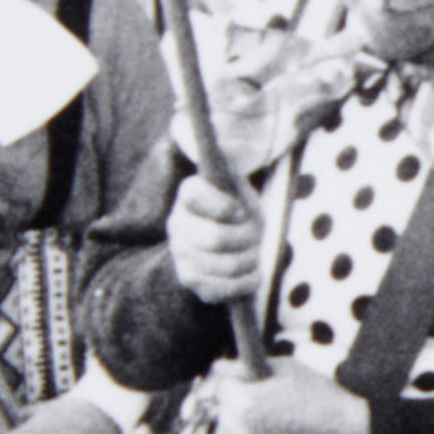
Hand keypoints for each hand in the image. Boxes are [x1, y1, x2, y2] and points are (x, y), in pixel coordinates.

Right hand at [165, 170, 263, 303]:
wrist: (234, 246)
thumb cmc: (241, 212)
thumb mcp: (241, 187)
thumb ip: (231, 170)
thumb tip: (219, 145)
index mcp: (189, 194)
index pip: (195, 194)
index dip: (224, 206)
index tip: (242, 212)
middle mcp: (178, 223)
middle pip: (215, 237)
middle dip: (247, 239)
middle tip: (256, 236)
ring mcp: (180, 252)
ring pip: (221, 265)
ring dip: (248, 261)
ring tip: (254, 254)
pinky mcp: (188, 279)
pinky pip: (219, 288)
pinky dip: (243, 283)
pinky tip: (250, 275)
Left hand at [205, 366, 370, 433]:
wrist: (347, 432)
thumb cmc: (318, 393)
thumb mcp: (283, 369)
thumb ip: (244, 367)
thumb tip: (216, 366)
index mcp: (242, 402)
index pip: (222, 389)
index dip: (240, 384)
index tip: (257, 385)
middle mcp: (239, 431)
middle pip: (224, 414)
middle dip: (239, 406)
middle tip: (269, 404)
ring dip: (244, 429)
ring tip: (275, 422)